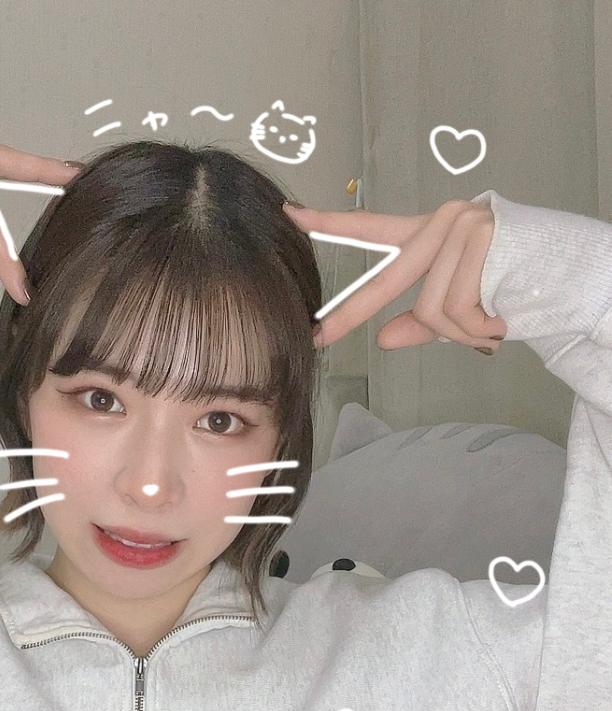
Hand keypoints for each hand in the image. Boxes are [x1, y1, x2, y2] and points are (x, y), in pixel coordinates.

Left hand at [283, 199, 507, 351]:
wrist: (577, 278)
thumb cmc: (517, 291)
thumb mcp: (460, 310)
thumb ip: (420, 323)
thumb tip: (382, 340)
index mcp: (430, 233)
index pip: (372, 227)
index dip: (330, 221)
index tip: (290, 214)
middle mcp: (441, 222)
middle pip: (386, 280)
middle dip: (350, 314)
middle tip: (317, 336)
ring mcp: (461, 227)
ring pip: (432, 309)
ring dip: (464, 333)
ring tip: (493, 325)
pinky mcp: (482, 238)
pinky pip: (458, 310)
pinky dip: (481, 329)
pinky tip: (504, 318)